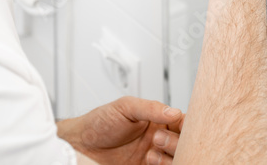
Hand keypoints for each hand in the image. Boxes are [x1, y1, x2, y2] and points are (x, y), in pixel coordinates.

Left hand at [56, 96, 184, 164]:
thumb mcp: (125, 107)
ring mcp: (153, 157)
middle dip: (175, 142)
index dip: (186, 125)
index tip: (184, 127)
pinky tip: (150, 162)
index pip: (182, 122)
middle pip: (183, 143)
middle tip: (156, 138)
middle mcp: (158, 139)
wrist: (80, 145)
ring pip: (176, 159)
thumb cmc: (99, 122)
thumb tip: (173, 111)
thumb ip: (150, 108)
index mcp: (157, 120)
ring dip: (169, 157)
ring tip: (149, 153)